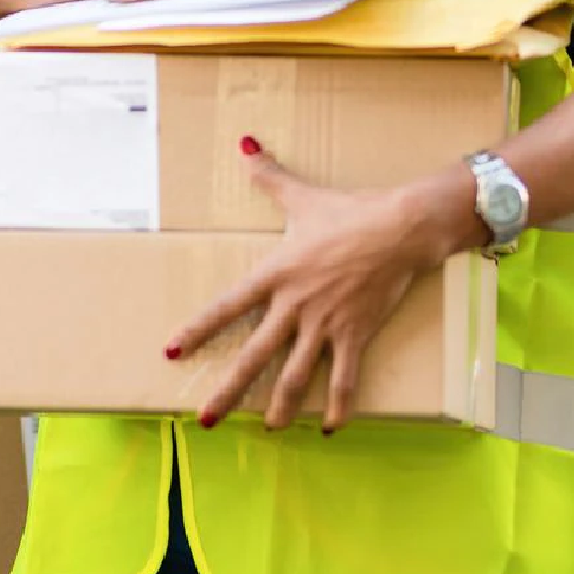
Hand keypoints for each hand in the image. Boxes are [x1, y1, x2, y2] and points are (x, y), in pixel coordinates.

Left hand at [165, 138, 433, 433]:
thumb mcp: (301, 196)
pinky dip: (337, 406)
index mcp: (275, 274)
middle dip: (228, 390)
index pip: (226, 308)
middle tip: (205, 418)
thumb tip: (245, 143)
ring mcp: (325, 325)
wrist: (400, 228)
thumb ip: (269, 176)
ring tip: (266, 430)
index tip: (173, 351)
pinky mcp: (357, 335)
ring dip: (279, 407)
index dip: (198, 331)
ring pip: (296, 376)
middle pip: (254, 356)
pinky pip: (345, 379)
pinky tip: (327, 429)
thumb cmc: (348, 212)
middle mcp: (294, 306)